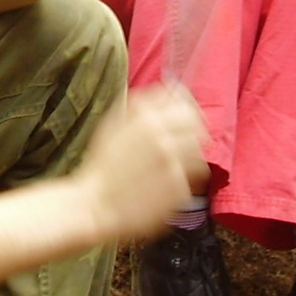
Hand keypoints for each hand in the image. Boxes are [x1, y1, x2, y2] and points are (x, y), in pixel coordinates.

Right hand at [75, 81, 208, 240]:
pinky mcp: (180, 191)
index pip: (187, 106)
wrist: (96, 204)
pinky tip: (162, 183)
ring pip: (198, 154)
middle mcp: (164, 141)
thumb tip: (167, 90)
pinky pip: (192, 180)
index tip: (184, 116)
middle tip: (182, 141)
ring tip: (168, 165)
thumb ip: (142, 105)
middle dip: (193, 132)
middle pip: (199, 128)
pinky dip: (182, 180)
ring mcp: (174, 167)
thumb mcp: (113, 123)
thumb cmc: (101, 166)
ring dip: (188, 157)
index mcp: (147, 121)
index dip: (188, 110)